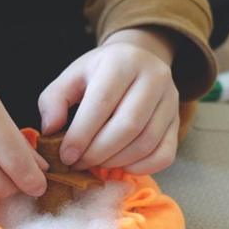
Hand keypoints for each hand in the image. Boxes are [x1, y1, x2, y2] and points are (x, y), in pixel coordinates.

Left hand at [38, 27, 179, 174]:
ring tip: (94, 165)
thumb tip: (50, 130)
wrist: (137, 60)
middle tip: (78, 164)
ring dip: (116, 161)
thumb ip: (53, 100)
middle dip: (98, 152)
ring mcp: (170, 100)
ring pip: (146, 142)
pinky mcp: (177, 122)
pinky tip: (119, 166)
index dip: (82, 134)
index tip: (65, 155)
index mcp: (122, 62)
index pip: (102, 102)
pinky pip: (164, 154)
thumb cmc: (98, 73)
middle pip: (127, 125)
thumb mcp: (71, 77)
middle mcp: (153, 77)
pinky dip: (140, 168)